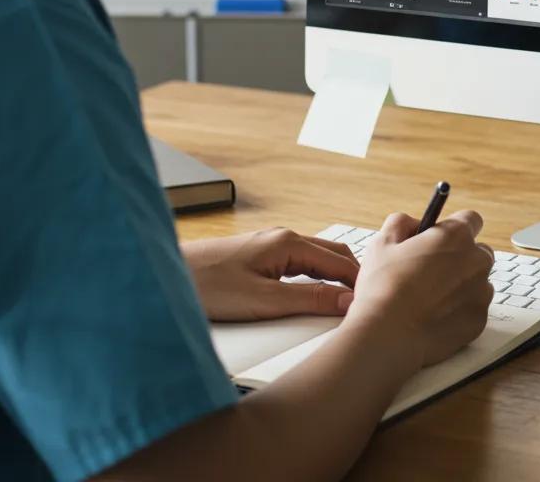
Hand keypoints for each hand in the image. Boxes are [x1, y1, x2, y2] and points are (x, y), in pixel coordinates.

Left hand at [183, 228, 358, 321]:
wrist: (164, 275)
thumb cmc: (208, 286)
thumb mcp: (263, 300)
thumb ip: (308, 300)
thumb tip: (347, 301)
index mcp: (289, 243)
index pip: (340, 261)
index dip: (359, 283)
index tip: (375, 303)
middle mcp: (283, 238)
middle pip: (332, 254)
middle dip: (351, 276)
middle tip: (367, 302)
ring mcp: (269, 245)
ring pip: (315, 259)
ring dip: (333, 276)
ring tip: (345, 301)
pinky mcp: (257, 257)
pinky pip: (298, 264)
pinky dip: (314, 277)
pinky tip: (313, 293)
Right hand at [344, 210, 493, 368]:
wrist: (387, 336)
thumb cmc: (383, 287)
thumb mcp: (383, 241)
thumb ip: (402, 222)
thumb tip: (413, 224)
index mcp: (456, 236)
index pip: (471, 219)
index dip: (454, 227)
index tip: (441, 238)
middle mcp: (476, 261)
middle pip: (478, 251)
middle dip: (460, 257)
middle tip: (431, 271)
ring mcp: (481, 292)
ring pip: (478, 281)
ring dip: (462, 285)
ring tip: (430, 298)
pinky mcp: (479, 320)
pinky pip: (475, 308)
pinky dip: (460, 310)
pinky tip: (434, 316)